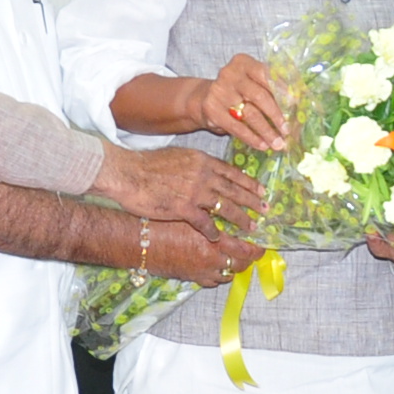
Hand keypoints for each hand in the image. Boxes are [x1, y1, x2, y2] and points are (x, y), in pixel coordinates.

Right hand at [91, 140, 266, 235]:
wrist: (128, 173)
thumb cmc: (148, 165)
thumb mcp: (178, 156)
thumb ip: (195, 164)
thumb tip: (206, 167)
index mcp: (202, 161)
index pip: (232, 172)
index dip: (248, 183)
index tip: (261, 190)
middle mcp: (203, 175)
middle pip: (235, 190)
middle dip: (252, 202)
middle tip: (265, 210)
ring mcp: (194, 192)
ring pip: (226, 207)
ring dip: (240, 219)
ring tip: (251, 227)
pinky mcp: (183, 208)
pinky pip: (204, 223)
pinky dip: (213, 231)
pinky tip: (218, 237)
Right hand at [142, 222, 263, 285]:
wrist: (139, 242)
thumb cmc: (162, 224)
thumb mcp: (191, 216)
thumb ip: (213, 220)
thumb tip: (231, 218)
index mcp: (212, 242)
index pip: (245, 249)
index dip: (257, 247)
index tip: (261, 243)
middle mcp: (210, 260)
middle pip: (241, 264)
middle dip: (249, 258)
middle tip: (253, 250)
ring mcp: (201, 272)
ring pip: (228, 274)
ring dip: (235, 266)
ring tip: (237, 257)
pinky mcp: (192, 278)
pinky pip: (213, 281)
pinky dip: (220, 274)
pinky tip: (219, 266)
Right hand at [190, 54, 289, 150]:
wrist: (203, 99)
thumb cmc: (236, 91)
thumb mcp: (251, 82)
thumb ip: (270, 87)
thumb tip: (296, 104)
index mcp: (243, 62)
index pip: (267, 75)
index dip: (283, 91)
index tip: (295, 106)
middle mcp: (229, 73)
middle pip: (259, 96)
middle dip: (276, 115)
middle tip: (287, 131)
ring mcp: (219, 91)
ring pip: (250, 114)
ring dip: (267, 131)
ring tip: (278, 143)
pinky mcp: (212, 109)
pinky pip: (237, 127)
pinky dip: (252, 138)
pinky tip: (262, 145)